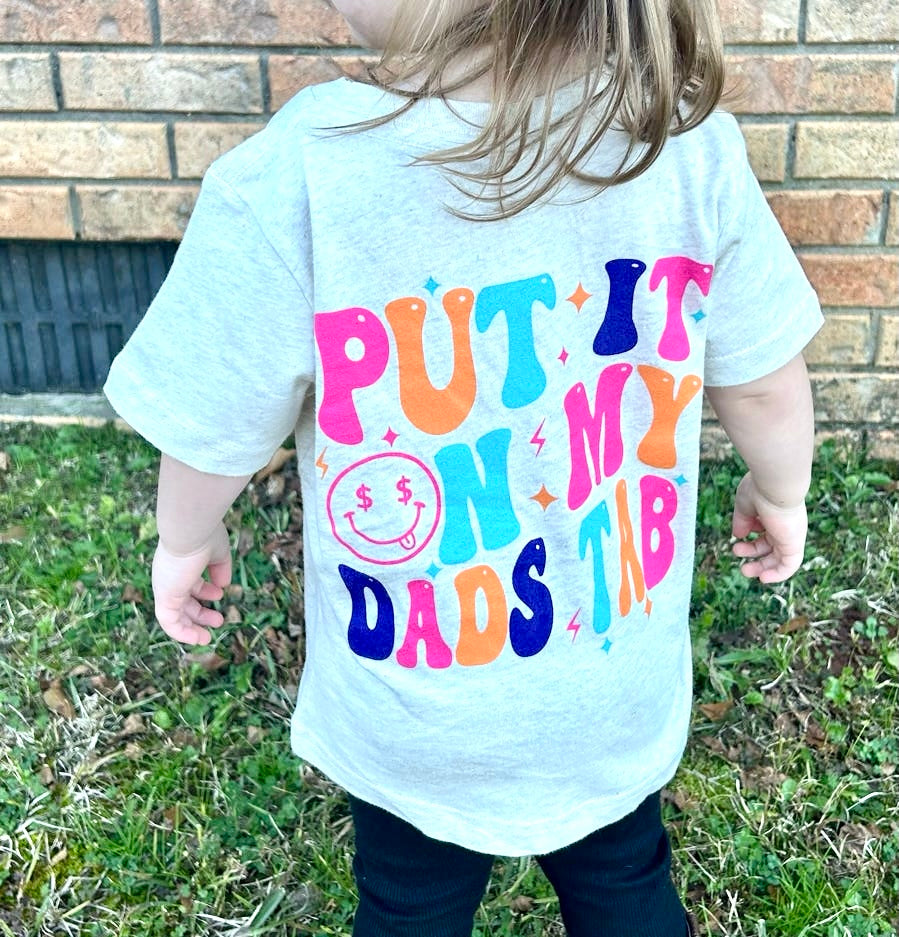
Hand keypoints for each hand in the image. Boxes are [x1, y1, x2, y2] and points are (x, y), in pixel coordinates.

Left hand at [151, 522, 232, 644]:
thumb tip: (224, 585)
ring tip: (207, 637)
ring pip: (174, 615)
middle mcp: (169, 578)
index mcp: (180, 565)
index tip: (220, 593)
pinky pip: (170, 622)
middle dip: (200, 613)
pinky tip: (197, 638)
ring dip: (191, 627)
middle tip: (218, 620)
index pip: (189, 584)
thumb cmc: (204, 535)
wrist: (189, 529)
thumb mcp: (218, 553)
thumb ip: (220, 569)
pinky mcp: (166, 597)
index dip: (205, 592)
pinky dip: (181, 633)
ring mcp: (166, 588)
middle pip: (183, 602)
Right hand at [731, 473, 806, 582]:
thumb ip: (742, 521)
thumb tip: (738, 536)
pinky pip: (789, 565)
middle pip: (770, 545)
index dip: (749, 533)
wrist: (776, 485)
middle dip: (753, 552)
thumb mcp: (744, 506)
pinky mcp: (794, 544)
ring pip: (778, 557)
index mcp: (774, 513)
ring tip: (745, 570)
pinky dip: (778, 574)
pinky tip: (763, 578)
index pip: (763, 529)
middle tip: (736, 552)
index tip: (738, 534)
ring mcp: (790, 535)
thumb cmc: (760, 490)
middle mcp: (785, 525)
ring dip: (762, 566)